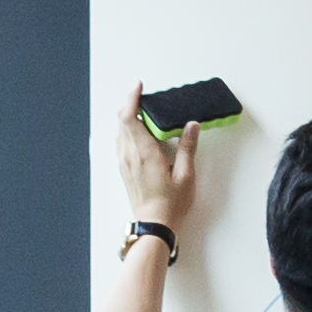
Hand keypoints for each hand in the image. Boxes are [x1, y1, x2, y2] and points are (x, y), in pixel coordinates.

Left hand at [112, 89, 198, 228]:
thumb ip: (188, 148)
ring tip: (145, 116)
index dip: (131, 98)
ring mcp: (123, 162)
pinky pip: (121, 143)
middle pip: (121, 120)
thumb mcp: (186, 175)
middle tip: (145, 99)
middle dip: (131, 105)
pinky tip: (142, 136)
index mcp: (144, 152)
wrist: (154, 224)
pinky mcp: (123, 169)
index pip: (128, 117)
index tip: (139, 86)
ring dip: (129, 119)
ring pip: (120, 131)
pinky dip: (128, 132)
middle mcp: (129, 154)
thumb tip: (191, 126)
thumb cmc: (170, 203)